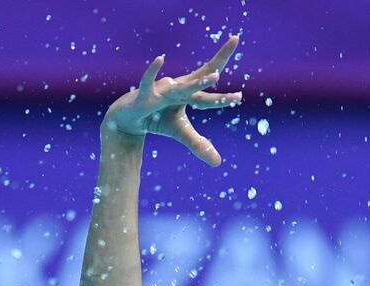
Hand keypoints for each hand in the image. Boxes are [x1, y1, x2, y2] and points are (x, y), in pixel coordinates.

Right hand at [102, 35, 242, 166]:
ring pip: (183, 86)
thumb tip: (218, 162)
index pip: (210, 89)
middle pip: (204, 74)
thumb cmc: (158, 120)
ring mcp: (163, 90)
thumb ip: (199, 144)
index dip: (224, 95)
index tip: (240, 96)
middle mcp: (179, 88)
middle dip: (221, 57)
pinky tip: (160, 59)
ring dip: (199, 82)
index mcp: (189, 94)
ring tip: (215, 77)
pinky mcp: (145, 95)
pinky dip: (153, 71)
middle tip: (236, 39)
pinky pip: (149, 82)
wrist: (130, 119)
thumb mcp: (181, 133)